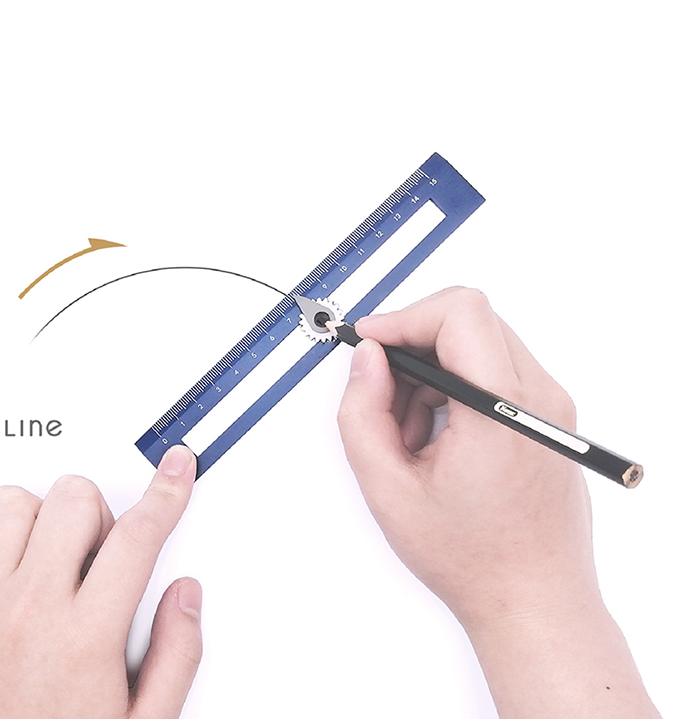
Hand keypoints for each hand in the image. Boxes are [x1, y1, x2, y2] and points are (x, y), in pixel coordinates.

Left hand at [0, 445, 200, 718]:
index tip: (174, 470)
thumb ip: (176, 657)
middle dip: (100, 511)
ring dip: (43, 517)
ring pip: (14, 504)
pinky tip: (10, 565)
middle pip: (73, 501)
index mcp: (84, 637)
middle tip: (103, 550)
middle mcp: (30, 611)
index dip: (164, 494)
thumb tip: (186, 598)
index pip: (136, 538)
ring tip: (56, 555)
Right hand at [337, 287, 659, 716]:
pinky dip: (455, 388)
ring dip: (432, 371)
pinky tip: (436, 437)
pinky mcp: (548, 416)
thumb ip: (362, 414)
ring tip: (411, 432)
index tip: (372, 341)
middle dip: (414, 344)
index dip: (405, 316)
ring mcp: (550, 406)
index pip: (460, 311)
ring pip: (479, 343)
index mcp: (503, 411)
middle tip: (382, 389)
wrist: (535, 600)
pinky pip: (494, 371)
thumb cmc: (475, 559)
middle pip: (469, 320)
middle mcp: (539, 398)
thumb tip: (367, 361)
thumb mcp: (389, 489)